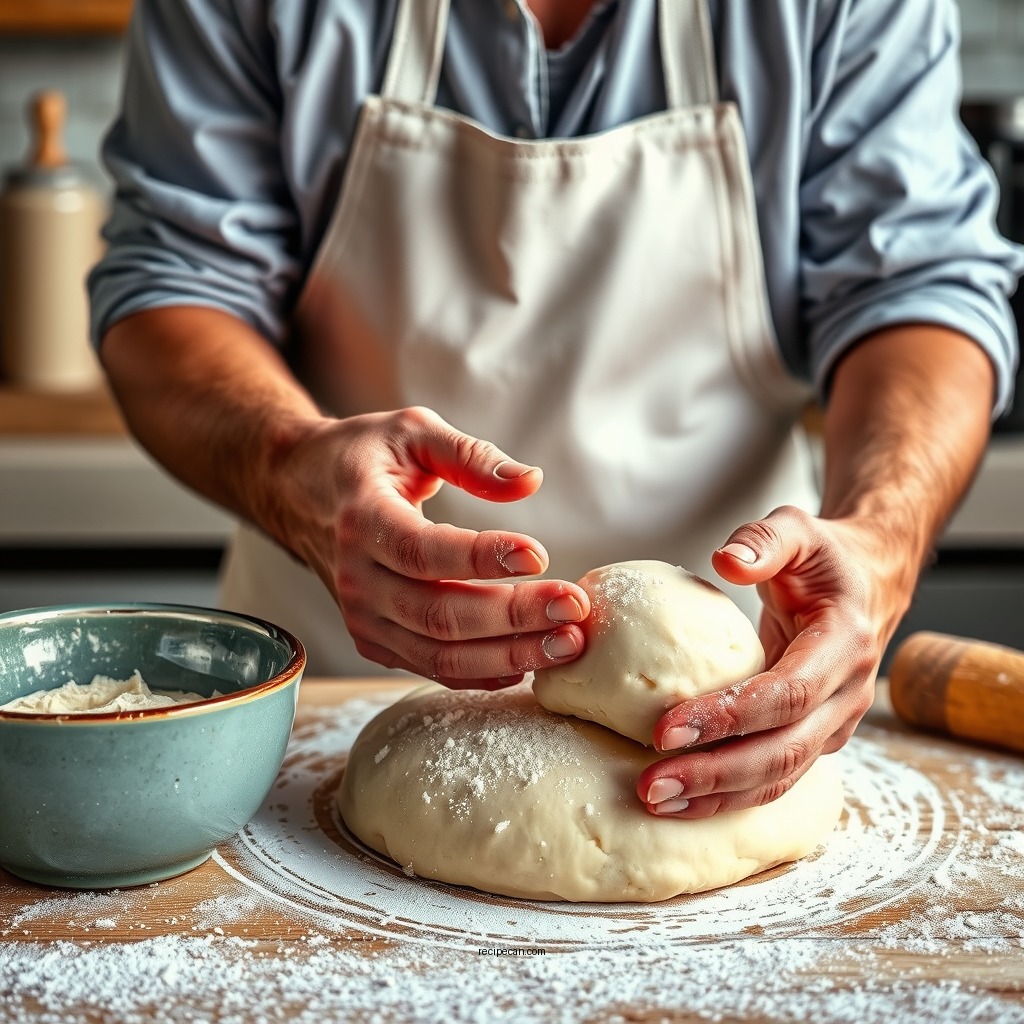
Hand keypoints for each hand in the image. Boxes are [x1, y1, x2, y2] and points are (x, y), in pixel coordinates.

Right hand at [277, 406, 589, 687]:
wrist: (298, 492)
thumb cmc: (362, 457)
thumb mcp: (412, 432)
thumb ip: (470, 455)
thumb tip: (530, 482)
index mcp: (362, 519)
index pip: (423, 550)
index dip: (482, 558)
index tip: (540, 554)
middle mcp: (357, 578)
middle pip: (439, 613)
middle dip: (513, 616)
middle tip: (573, 607)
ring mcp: (363, 618)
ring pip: (440, 653)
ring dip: (508, 654)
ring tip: (566, 643)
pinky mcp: (375, 640)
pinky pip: (433, 667)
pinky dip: (482, 673)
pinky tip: (528, 663)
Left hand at [637, 505, 914, 817]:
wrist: (869, 585)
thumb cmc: (825, 558)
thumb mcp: (798, 530)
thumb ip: (764, 541)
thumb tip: (726, 560)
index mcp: (844, 645)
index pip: (786, 694)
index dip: (729, 716)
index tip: (666, 727)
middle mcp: (846, 696)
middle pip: (782, 752)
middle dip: (715, 774)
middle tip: (651, 785)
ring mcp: (833, 724)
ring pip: (779, 777)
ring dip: (717, 797)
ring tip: (655, 801)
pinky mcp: (815, 739)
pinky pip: (773, 777)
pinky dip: (728, 794)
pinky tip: (680, 801)